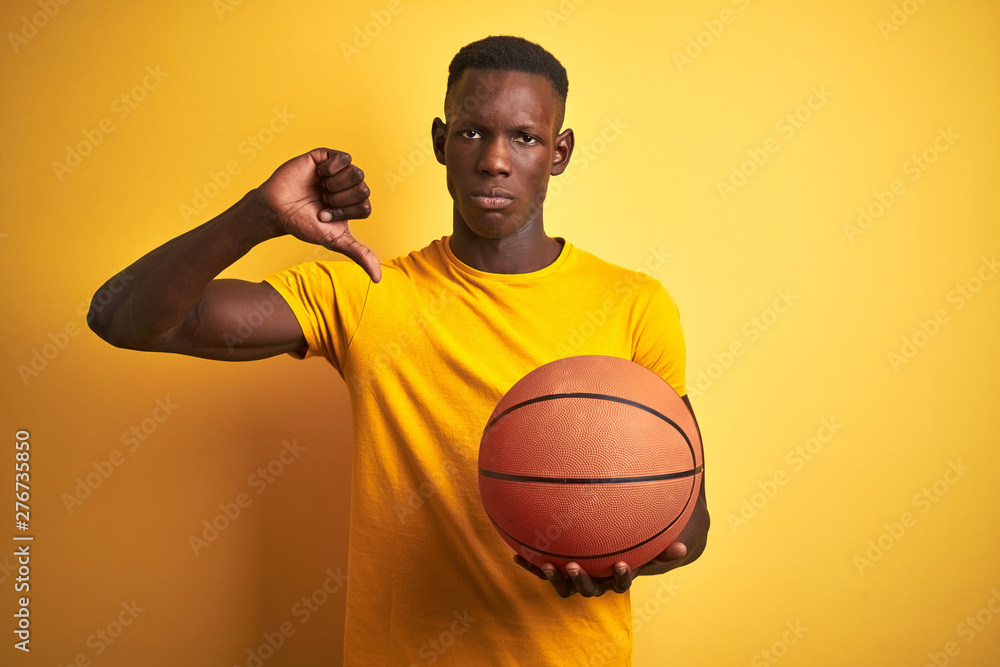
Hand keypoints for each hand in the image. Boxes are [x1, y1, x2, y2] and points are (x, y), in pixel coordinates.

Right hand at [256, 147, 380, 281]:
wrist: (276, 209)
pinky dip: (332, 168)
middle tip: (321, 201)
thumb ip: (359, 254)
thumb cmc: (304, 224)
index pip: (366, 206)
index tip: (325, 216)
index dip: (345, 213)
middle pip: (363, 188)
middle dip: (339, 199)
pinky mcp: (327, 157)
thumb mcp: (335, 240)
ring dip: (335, 185)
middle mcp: (350, 187)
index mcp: (355, 204)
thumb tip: (378, 279)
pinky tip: (319, 173)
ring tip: (320, 188)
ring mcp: (339, 171)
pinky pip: (345, 158)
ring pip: (356, 173)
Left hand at [513, 542, 688, 597]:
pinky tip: (515, 555)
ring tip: (544, 566)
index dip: (620, 577)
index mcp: (615, 577)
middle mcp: (594, 582)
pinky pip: (542, 570)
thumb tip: (685, 547)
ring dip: (552, 577)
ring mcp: (574, 579)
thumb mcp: (646, 549)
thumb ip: (663, 550)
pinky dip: (529, 565)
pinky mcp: (556, 573)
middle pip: (587, 589)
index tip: (622, 564)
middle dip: (580, 580)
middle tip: (573, 566)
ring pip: (563, 586)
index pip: (620, 583)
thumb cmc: (631, 550)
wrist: (607, 556)